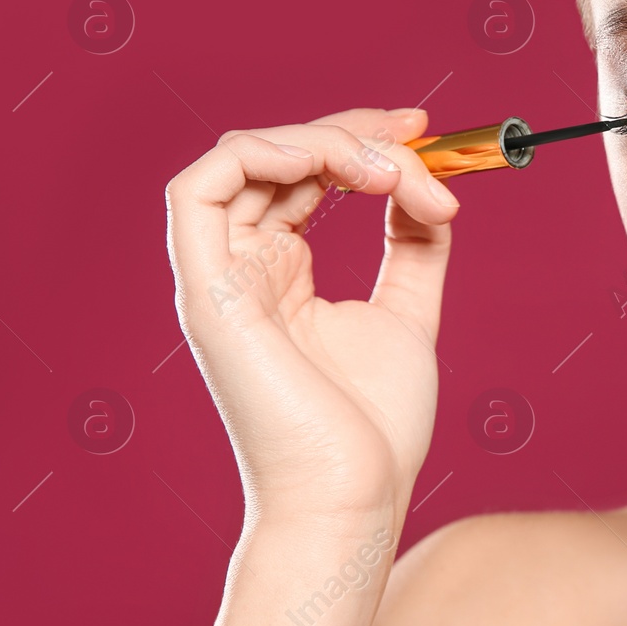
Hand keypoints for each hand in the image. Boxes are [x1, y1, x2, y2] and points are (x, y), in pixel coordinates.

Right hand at [165, 107, 457, 527]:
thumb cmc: (374, 427)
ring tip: (390, 171)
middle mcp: (242, 268)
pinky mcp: (208, 293)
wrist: (353, 495)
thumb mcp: (407, 313)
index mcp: (280, 273)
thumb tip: (425, 182)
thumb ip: (413, 244)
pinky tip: (331, 166)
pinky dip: (263, 154)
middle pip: (276, 154)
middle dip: (353, 130)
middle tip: (419, 132)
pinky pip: (200, 190)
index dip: (361, 139)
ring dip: (323, 142)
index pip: (303, 173)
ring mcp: (219, 278)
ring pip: (242, 157)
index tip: (425, 131)